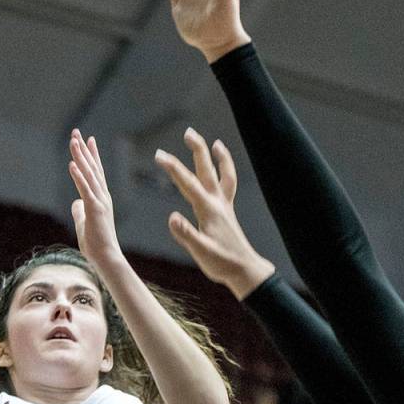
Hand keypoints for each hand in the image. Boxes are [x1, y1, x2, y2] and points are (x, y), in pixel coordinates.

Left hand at [68, 131, 123, 267]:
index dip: (91, 155)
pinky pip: (85, 190)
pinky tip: (72, 164)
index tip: (88, 139)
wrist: (106, 258)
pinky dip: (79, 176)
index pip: (96, 172)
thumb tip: (75, 202)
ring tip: (73, 141)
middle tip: (77, 133)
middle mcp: (103, 196)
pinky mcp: (95, 209)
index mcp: (101, 198)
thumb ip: (80, 211)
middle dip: (84, 150)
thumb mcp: (84, 223)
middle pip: (92, 168)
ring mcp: (100, 201)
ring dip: (81, 157)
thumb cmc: (97, 244)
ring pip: (89, 174)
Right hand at [155, 128, 274, 299]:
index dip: (173, 168)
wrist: (245, 271)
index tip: (159, 155)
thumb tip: (172, 217)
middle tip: (188, 132)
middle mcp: (218, 203)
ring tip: (214, 142)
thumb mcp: (201, 251)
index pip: (187, 183)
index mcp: (208, 210)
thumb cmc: (222, 263)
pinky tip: (220, 171)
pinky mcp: (228, 212)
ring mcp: (225, 206)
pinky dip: (226, 173)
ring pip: (222, 175)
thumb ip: (186, 234)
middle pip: (207, 170)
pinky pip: (228, 185)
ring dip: (218, 157)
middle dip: (197, 150)